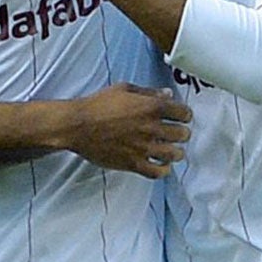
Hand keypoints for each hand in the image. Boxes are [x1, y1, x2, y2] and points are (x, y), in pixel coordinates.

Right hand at [62, 83, 191, 178]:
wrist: (77, 125)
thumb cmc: (98, 105)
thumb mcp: (123, 89)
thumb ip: (148, 92)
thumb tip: (167, 94)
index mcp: (151, 107)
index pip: (184, 113)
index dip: (184, 115)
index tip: (181, 118)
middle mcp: (151, 128)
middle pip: (183, 135)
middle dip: (182, 134)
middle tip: (176, 134)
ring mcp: (143, 147)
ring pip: (175, 155)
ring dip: (176, 152)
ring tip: (171, 151)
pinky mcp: (133, 163)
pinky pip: (158, 172)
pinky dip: (164, 170)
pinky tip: (161, 165)